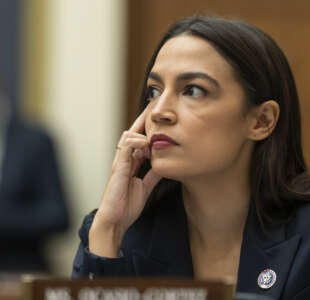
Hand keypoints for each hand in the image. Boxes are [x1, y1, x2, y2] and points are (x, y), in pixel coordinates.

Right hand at [89, 106, 161, 256]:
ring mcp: (119, 163)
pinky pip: (126, 149)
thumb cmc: (126, 205)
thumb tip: (165, 165)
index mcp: (130, 163)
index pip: (138, 140)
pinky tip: (147, 144)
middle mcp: (124, 160)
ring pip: (127, 137)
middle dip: (142, 121)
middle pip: (131, 133)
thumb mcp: (145, 187)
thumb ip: (153, 174)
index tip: (158, 119)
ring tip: (154, 130)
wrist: (114, 221)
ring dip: (141, 132)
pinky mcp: (118, 168)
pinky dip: (136, 143)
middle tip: (155, 110)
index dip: (147, 129)